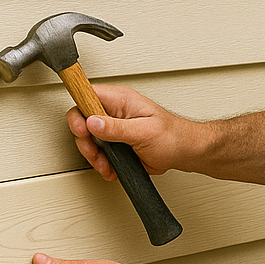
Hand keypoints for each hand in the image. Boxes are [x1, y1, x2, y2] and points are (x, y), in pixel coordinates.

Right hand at [67, 84, 195, 180]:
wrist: (185, 152)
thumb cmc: (173, 136)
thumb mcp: (143, 131)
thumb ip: (116, 128)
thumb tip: (92, 122)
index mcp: (120, 99)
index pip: (87, 95)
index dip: (79, 112)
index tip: (82, 129)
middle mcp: (114, 111)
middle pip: (82, 120)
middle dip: (85, 141)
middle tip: (95, 152)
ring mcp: (114, 128)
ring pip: (88, 139)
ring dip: (94, 155)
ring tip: (106, 164)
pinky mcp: (116, 143)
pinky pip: (99, 151)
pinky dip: (102, 163)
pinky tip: (111, 168)